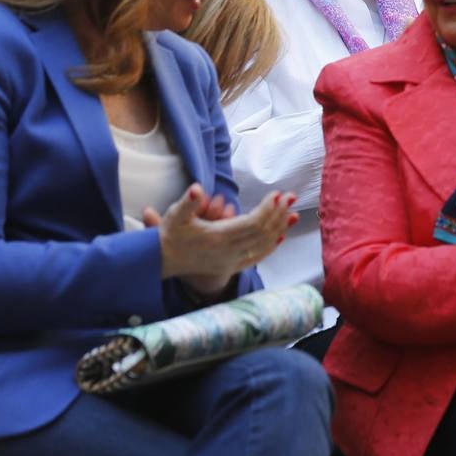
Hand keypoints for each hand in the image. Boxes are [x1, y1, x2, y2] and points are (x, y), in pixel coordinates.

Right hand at [150, 186, 295, 296]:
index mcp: (218, 238)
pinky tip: (281, 236)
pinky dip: (271, 246)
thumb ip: (188, 202)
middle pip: (263, 232)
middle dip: (278, 213)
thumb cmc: (170, 235)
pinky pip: (257, 257)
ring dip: (280, 228)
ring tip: (293, 214)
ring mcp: (231, 261)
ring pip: (263, 245)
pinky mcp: (231, 267)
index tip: (278, 194)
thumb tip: (197, 188)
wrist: (162, 261)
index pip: (253, 222)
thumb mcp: (175, 215)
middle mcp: (228, 252)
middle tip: (291, 197)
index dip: (268, 208)